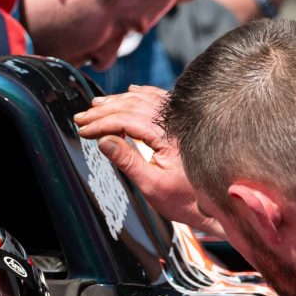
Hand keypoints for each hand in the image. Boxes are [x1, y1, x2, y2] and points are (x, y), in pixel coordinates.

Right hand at [73, 86, 223, 235]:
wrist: (213, 203)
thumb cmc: (183, 199)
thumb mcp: (151, 185)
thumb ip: (127, 161)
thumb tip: (105, 140)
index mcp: (168, 136)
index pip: (127, 120)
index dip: (102, 123)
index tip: (84, 130)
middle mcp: (177, 122)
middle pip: (134, 105)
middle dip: (104, 111)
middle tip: (82, 118)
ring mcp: (181, 120)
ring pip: (146, 100)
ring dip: (119, 101)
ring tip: (96, 106)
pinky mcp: (184, 122)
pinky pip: (161, 100)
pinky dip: (143, 95)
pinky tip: (131, 91)